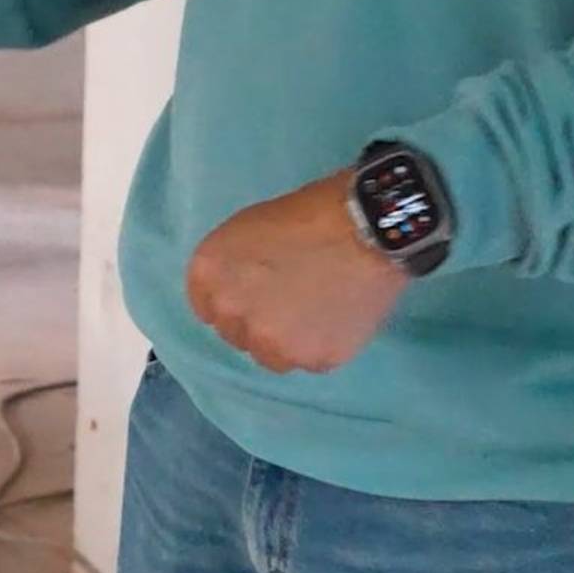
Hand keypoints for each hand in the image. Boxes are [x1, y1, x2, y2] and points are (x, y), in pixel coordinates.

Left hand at [186, 169, 405, 373]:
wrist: (367, 226)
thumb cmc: (310, 212)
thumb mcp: (252, 225)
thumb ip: (236, 265)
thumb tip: (245, 291)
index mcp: (210, 273)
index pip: (206, 306)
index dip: (235, 298)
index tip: (257, 290)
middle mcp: (232, 314)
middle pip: (237, 334)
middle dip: (258, 320)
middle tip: (292, 297)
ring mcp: (271, 343)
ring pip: (272, 356)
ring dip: (288, 340)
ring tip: (319, 310)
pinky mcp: (312, 360)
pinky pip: (312, 360)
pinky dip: (323, 343)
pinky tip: (341, 315)